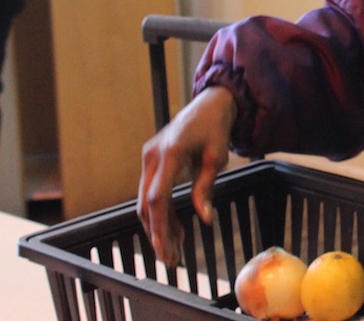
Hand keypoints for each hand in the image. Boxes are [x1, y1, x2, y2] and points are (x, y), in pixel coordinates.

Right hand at [137, 86, 236, 266]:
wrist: (209, 104)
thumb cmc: (216, 128)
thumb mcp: (216, 157)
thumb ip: (206, 187)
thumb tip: (204, 218)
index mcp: (170, 154)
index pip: (157, 198)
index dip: (159, 226)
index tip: (163, 249)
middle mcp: (152, 156)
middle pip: (147, 204)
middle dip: (157, 234)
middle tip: (171, 259)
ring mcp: (149, 158)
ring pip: (146, 200)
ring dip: (159, 226)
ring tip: (175, 249)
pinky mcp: (151, 160)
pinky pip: (151, 191)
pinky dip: (161, 212)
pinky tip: (175, 229)